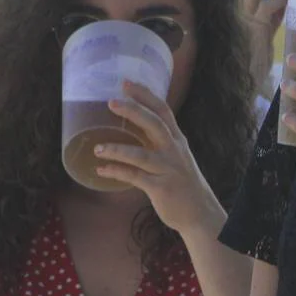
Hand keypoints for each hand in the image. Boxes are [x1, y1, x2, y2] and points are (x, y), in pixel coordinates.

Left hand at [92, 81, 224, 237]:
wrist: (199, 212)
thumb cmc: (182, 182)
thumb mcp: (175, 157)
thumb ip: (157, 144)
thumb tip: (129, 131)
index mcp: (177, 140)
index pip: (163, 110)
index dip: (145, 95)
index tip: (126, 83)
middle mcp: (174, 150)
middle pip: (155, 124)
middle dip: (133, 111)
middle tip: (111, 102)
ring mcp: (168, 169)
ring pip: (140, 155)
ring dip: (117, 150)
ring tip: (97, 148)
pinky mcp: (161, 187)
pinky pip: (135, 177)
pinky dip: (116, 172)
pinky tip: (101, 170)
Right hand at [238, 0, 295, 91]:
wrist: (241, 86)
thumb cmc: (252, 62)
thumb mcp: (262, 33)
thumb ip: (270, 16)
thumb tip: (283, 1)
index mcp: (234, 8)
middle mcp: (234, 9)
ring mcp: (242, 17)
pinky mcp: (254, 29)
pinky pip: (270, 5)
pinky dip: (281, 0)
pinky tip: (289, 1)